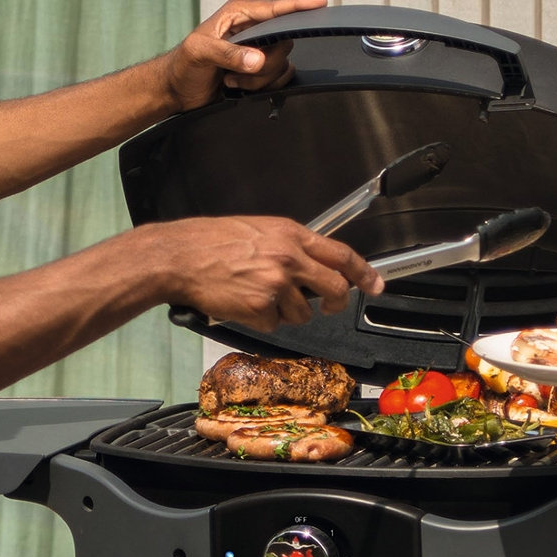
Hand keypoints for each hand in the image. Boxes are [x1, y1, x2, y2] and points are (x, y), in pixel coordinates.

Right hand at [148, 214, 383, 329]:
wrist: (179, 256)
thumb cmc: (211, 242)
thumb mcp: (259, 231)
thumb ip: (290, 246)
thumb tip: (314, 265)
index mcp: (291, 235)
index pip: (341, 254)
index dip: (364, 272)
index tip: (376, 284)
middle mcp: (289, 258)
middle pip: (335, 288)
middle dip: (336, 303)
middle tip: (329, 307)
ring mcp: (276, 284)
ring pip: (303, 313)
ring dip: (286, 312)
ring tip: (258, 295)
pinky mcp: (260, 308)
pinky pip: (274, 325)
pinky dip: (260, 320)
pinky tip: (243, 304)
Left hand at [162, 0, 329, 109]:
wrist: (178, 90)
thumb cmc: (183, 64)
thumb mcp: (199, 52)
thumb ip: (228, 53)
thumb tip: (257, 59)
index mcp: (239, 13)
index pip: (275, 9)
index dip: (298, 6)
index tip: (320, 2)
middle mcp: (254, 27)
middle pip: (284, 42)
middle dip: (263, 64)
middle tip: (233, 71)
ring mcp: (260, 49)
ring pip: (283, 64)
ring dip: (259, 79)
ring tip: (230, 79)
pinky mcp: (262, 69)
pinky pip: (280, 78)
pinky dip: (261, 87)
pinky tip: (238, 85)